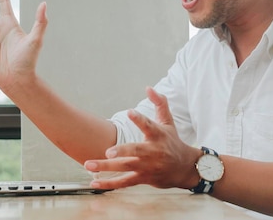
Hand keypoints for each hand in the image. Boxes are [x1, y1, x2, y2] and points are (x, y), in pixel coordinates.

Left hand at [84, 87, 200, 189]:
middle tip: (108, 151)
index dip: (140, 119)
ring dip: (106, 167)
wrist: (184, 168)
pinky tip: (94, 183)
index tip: (130, 112)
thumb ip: (160, 103)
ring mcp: (147, 167)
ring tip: (88, 164)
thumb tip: (149, 88)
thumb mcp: (168, 122)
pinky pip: (124, 182)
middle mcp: (153, 152)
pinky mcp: (142, 178)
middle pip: (136, 151)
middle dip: (122, 151)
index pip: (149, 125)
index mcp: (158, 135)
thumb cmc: (172, 142)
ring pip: (126, 167)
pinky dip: (109, 184)